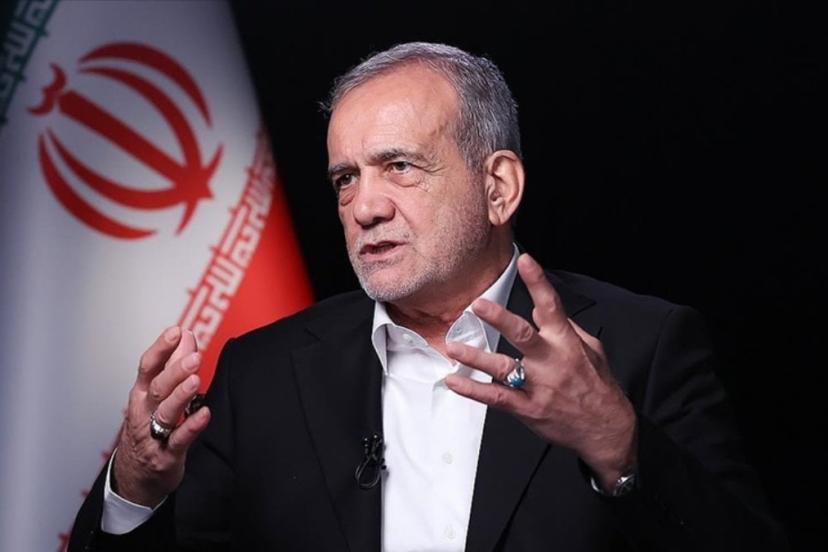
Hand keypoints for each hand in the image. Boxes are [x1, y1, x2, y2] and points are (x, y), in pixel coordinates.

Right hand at [112, 326, 210, 505]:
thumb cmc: (147, 428)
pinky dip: (191, 427)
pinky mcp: (166, 456)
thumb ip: (172, 366)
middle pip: (158, 388)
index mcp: (141, 393)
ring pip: (165, 412)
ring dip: (180, 395)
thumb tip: (187, 337)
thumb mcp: (156, 396)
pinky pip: (179, 440)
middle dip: (175, 370)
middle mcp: (144, 412)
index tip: (175, 331)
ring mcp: (153, 435)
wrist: (134, 477)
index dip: (161, 348)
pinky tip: (204, 414)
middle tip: (193, 355)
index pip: (148, 367)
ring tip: (195, 380)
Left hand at [445, 254, 636, 490]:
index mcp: (567, 343)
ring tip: (453, 346)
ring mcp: (539, 387)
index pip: (552, 306)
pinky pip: (497, 398)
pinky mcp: (529, 409)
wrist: (606, 430)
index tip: (525, 261)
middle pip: (523, 335)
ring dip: (476, 357)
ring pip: (504, 369)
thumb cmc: (598, 387)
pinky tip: (455, 381)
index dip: (538, 283)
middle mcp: (552, 362)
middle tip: (478, 305)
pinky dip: (474, 390)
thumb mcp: (592, 350)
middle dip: (500, 319)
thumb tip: (541, 309)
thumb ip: (565, 327)